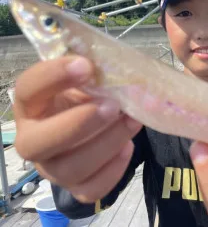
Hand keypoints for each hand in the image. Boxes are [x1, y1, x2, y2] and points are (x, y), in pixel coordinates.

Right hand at [14, 56, 142, 202]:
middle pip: (37, 144)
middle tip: (113, 106)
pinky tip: (128, 147)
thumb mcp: (87, 79)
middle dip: (78, 125)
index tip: (86, 65)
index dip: (54, 76)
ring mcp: (53, 168)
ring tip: (132, 121)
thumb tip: (116, 65)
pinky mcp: (76, 186)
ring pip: (71, 168)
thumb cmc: (88, 97)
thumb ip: (93, 71)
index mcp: (32, 105)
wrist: (93, 125)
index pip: (28, 89)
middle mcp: (34, 140)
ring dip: (107, 143)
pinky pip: (91, 190)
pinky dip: (114, 170)